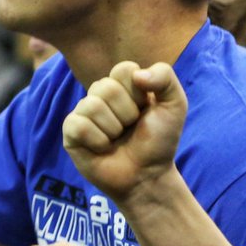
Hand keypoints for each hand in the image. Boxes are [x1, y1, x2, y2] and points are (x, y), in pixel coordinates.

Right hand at [61, 61, 186, 203]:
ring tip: (118, 139)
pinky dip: (97, 141)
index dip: (138, 93)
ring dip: (113, 129)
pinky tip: (103, 148)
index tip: (145, 109)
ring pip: (91, 105)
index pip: (123, 69)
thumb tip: (137, 75)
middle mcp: (101, 94)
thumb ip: (165, 77)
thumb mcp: (175, 105)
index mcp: (124, 84)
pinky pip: (78, 125)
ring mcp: (84, 112)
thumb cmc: (160, 141)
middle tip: (131, 128)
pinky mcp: (70, 132)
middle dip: (126, 113)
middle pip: (105, 87)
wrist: (148, 176)